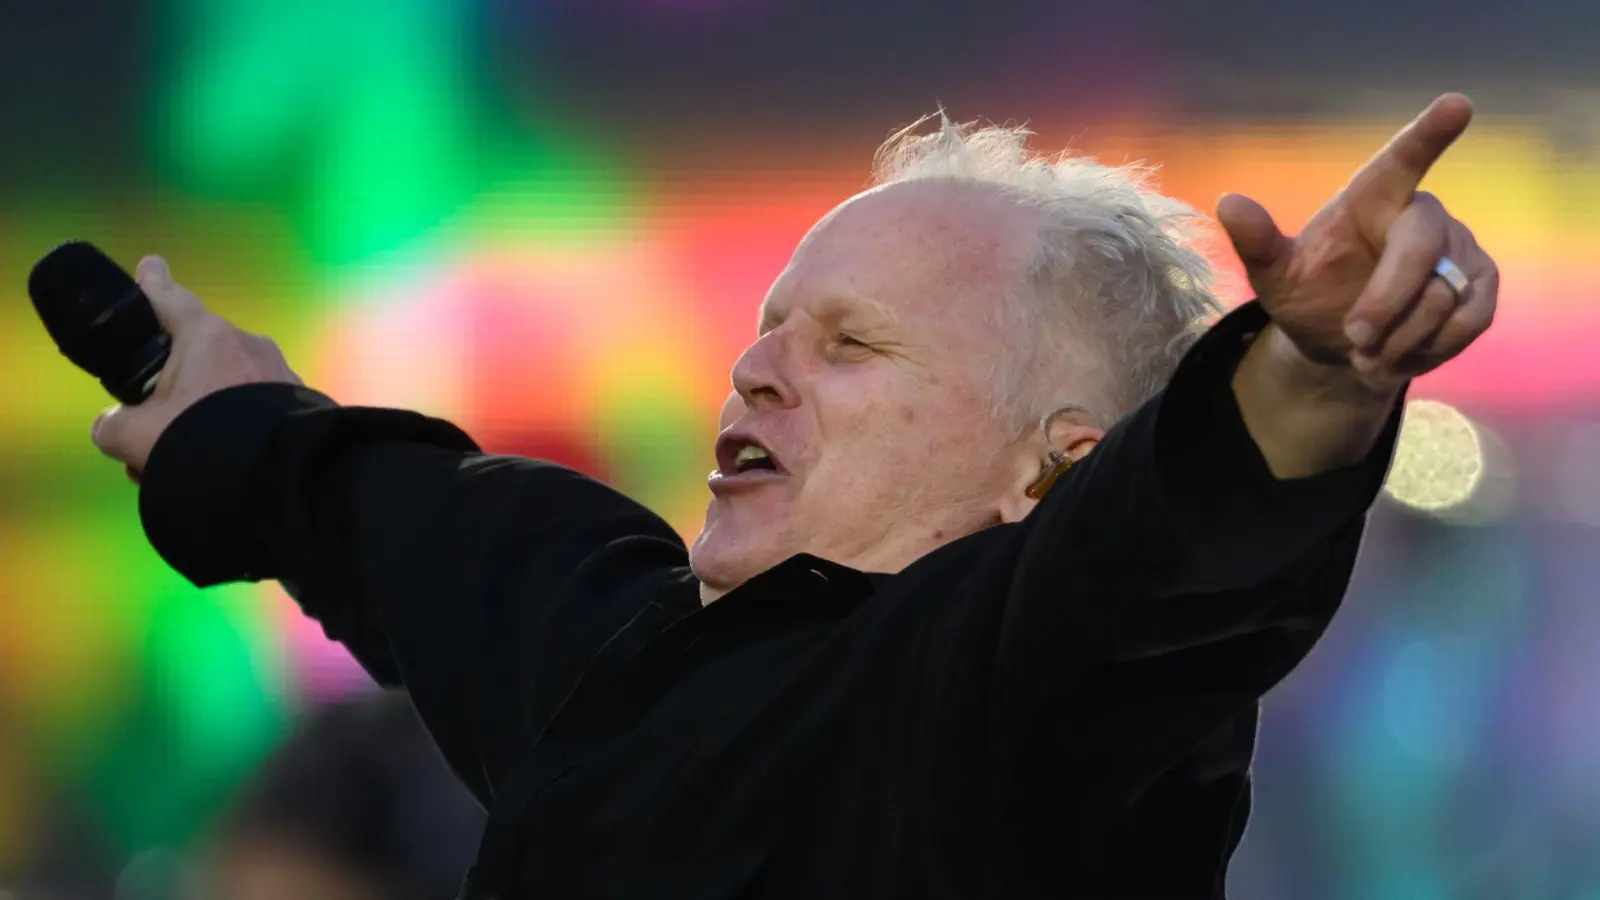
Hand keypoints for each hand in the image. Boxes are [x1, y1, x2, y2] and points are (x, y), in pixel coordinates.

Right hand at [90, 256, 301, 474]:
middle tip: (155, 431)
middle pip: (197, 356)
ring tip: (187, 460)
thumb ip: (113, 426)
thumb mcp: (137, 436)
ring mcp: (280, 372)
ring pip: (226, 387)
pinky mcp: (301, 402)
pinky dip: (235, 428)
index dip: (153, 285)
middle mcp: (248, 345)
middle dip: (173, 392)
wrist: (276, 476)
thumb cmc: (201, 440)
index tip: (150, 266)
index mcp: (207, 337)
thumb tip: (111, 426)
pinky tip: (225, 465)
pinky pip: (255, 407)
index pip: (171, 299)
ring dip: (202, 416)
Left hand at [1217, 93, 1498, 396]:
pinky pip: (1469, 320)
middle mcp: (1423, 214)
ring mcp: (1460, 248)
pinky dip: (1431, 348)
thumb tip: (1227, 201)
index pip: (1402, 159)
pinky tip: (1401, 354)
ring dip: (1399, 337)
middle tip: (1354, 339)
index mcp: (1372, 198)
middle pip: (1420, 249)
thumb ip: (1257, 240)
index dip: (1430, 133)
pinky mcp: (1482, 286)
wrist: (1342, 346)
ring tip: (1366, 352)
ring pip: (1442, 296)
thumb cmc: (1309, 294)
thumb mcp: (1274, 275)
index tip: (1458, 103)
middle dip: (1385, 302)